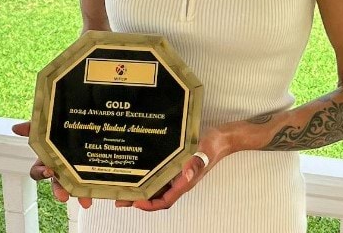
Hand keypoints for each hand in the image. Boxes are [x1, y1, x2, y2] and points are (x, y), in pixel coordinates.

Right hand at [11, 121, 92, 207]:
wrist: (85, 120)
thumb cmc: (61, 128)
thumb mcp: (49, 125)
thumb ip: (34, 126)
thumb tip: (16, 128)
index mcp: (48, 158)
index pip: (39, 171)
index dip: (42, 173)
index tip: (49, 171)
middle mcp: (60, 168)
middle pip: (56, 183)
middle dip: (59, 191)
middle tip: (64, 196)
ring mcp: (75, 170)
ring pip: (75, 186)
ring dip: (79, 195)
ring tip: (85, 201)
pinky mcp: (90, 171)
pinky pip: (91, 182)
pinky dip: (96, 188)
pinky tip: (104, 191)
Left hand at [114, 126, 228, 211]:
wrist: (222, 137)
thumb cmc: (214, 145)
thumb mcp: (204, 152)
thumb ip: (195, 164)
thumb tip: (186, 175)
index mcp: (185, 182)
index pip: (165, 200)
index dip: (149, 205)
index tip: (135, 203)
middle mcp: (180, 181)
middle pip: (157, 196)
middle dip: (139, 199)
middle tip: (120, 198)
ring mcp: (178, 175)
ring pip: (157, 187)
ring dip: (142, 188)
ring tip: (125, 187)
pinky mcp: (177, 166)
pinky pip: (161, 176)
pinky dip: (149, 177)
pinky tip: (140, 172)